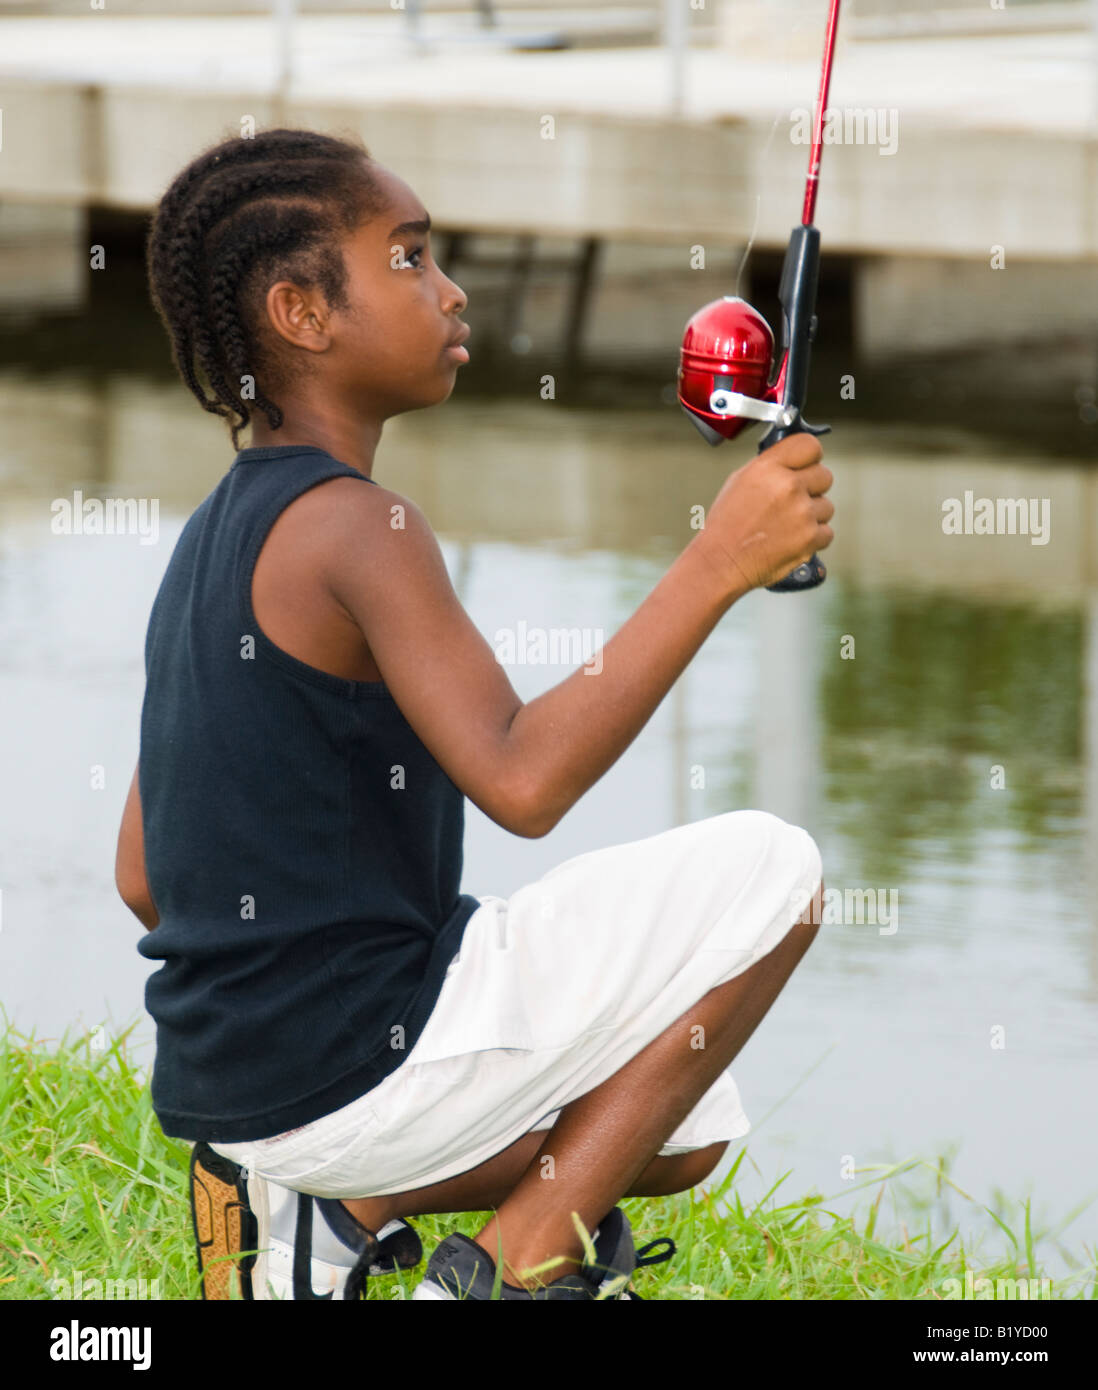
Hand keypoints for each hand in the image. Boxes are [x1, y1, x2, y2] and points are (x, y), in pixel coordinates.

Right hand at [695, 432, 834, 595]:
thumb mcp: (740, 481)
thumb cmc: (727, 523)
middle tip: (793, 501)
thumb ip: (772, 467)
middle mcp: (788, 487)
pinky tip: (790, 539)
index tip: (806, 466)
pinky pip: (826, 532)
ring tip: (785, 525)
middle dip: (812, 488)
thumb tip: (795, 462)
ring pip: (826, 507)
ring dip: (811, 516)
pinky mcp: (810, 538)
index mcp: (769, 467)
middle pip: (825, 476)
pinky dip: (812, 538)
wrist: (722, 561)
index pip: (810, 445)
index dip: (810, 457)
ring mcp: (802, 513)